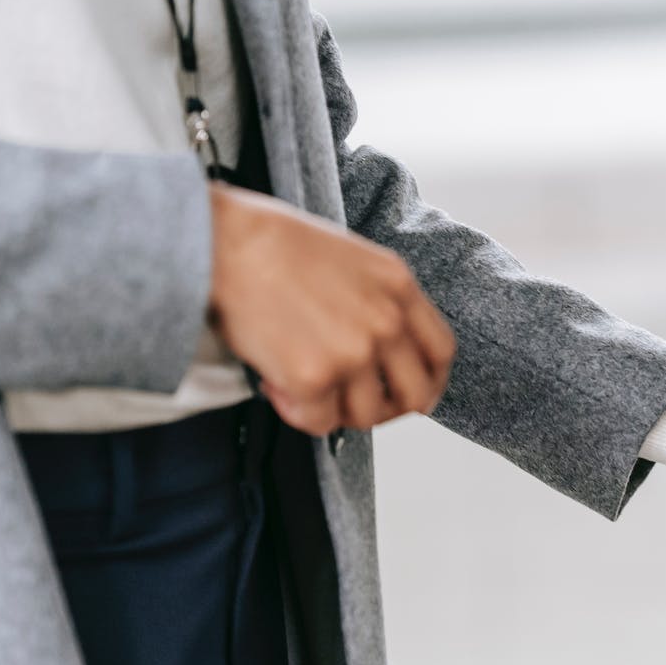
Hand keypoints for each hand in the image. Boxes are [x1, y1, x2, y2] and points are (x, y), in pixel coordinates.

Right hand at [207, 183, 455, 435]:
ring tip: (299, 383)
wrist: (225, 242)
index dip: (428, 383)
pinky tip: (273, 383)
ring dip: (333, 409)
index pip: (440, 353)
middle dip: (387, 410)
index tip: (405, 393)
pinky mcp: (314, 378)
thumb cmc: (274, 244)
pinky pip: (318, 423)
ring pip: (364, 416)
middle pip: (416, 396)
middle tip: (352, 405)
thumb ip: (378, 302)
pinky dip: (295, 412)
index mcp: (399, 288)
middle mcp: (387, 323)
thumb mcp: (353, 260)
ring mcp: (354, 352)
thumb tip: (379, 353)